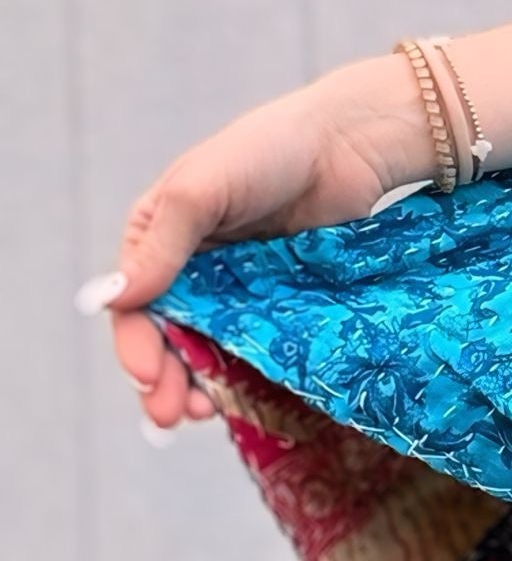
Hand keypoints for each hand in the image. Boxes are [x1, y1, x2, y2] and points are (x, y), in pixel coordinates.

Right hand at [85, 55, 426, 429]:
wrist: (349, 145)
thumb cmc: (268, 151)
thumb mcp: (201, 189)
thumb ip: (161, 245)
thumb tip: (113, 300)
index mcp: (159, 238)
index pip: (133, 304)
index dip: (136, 344)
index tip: (148, 376)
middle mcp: (193, 269)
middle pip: (167, 337)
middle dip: (164, 379)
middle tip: (172, 415)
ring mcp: (238, 289)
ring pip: (209, 349)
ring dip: (199, 385)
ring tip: (202, 414)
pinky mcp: (280, 303)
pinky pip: (256, 346)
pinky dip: (244, 374)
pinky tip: (243, 399)